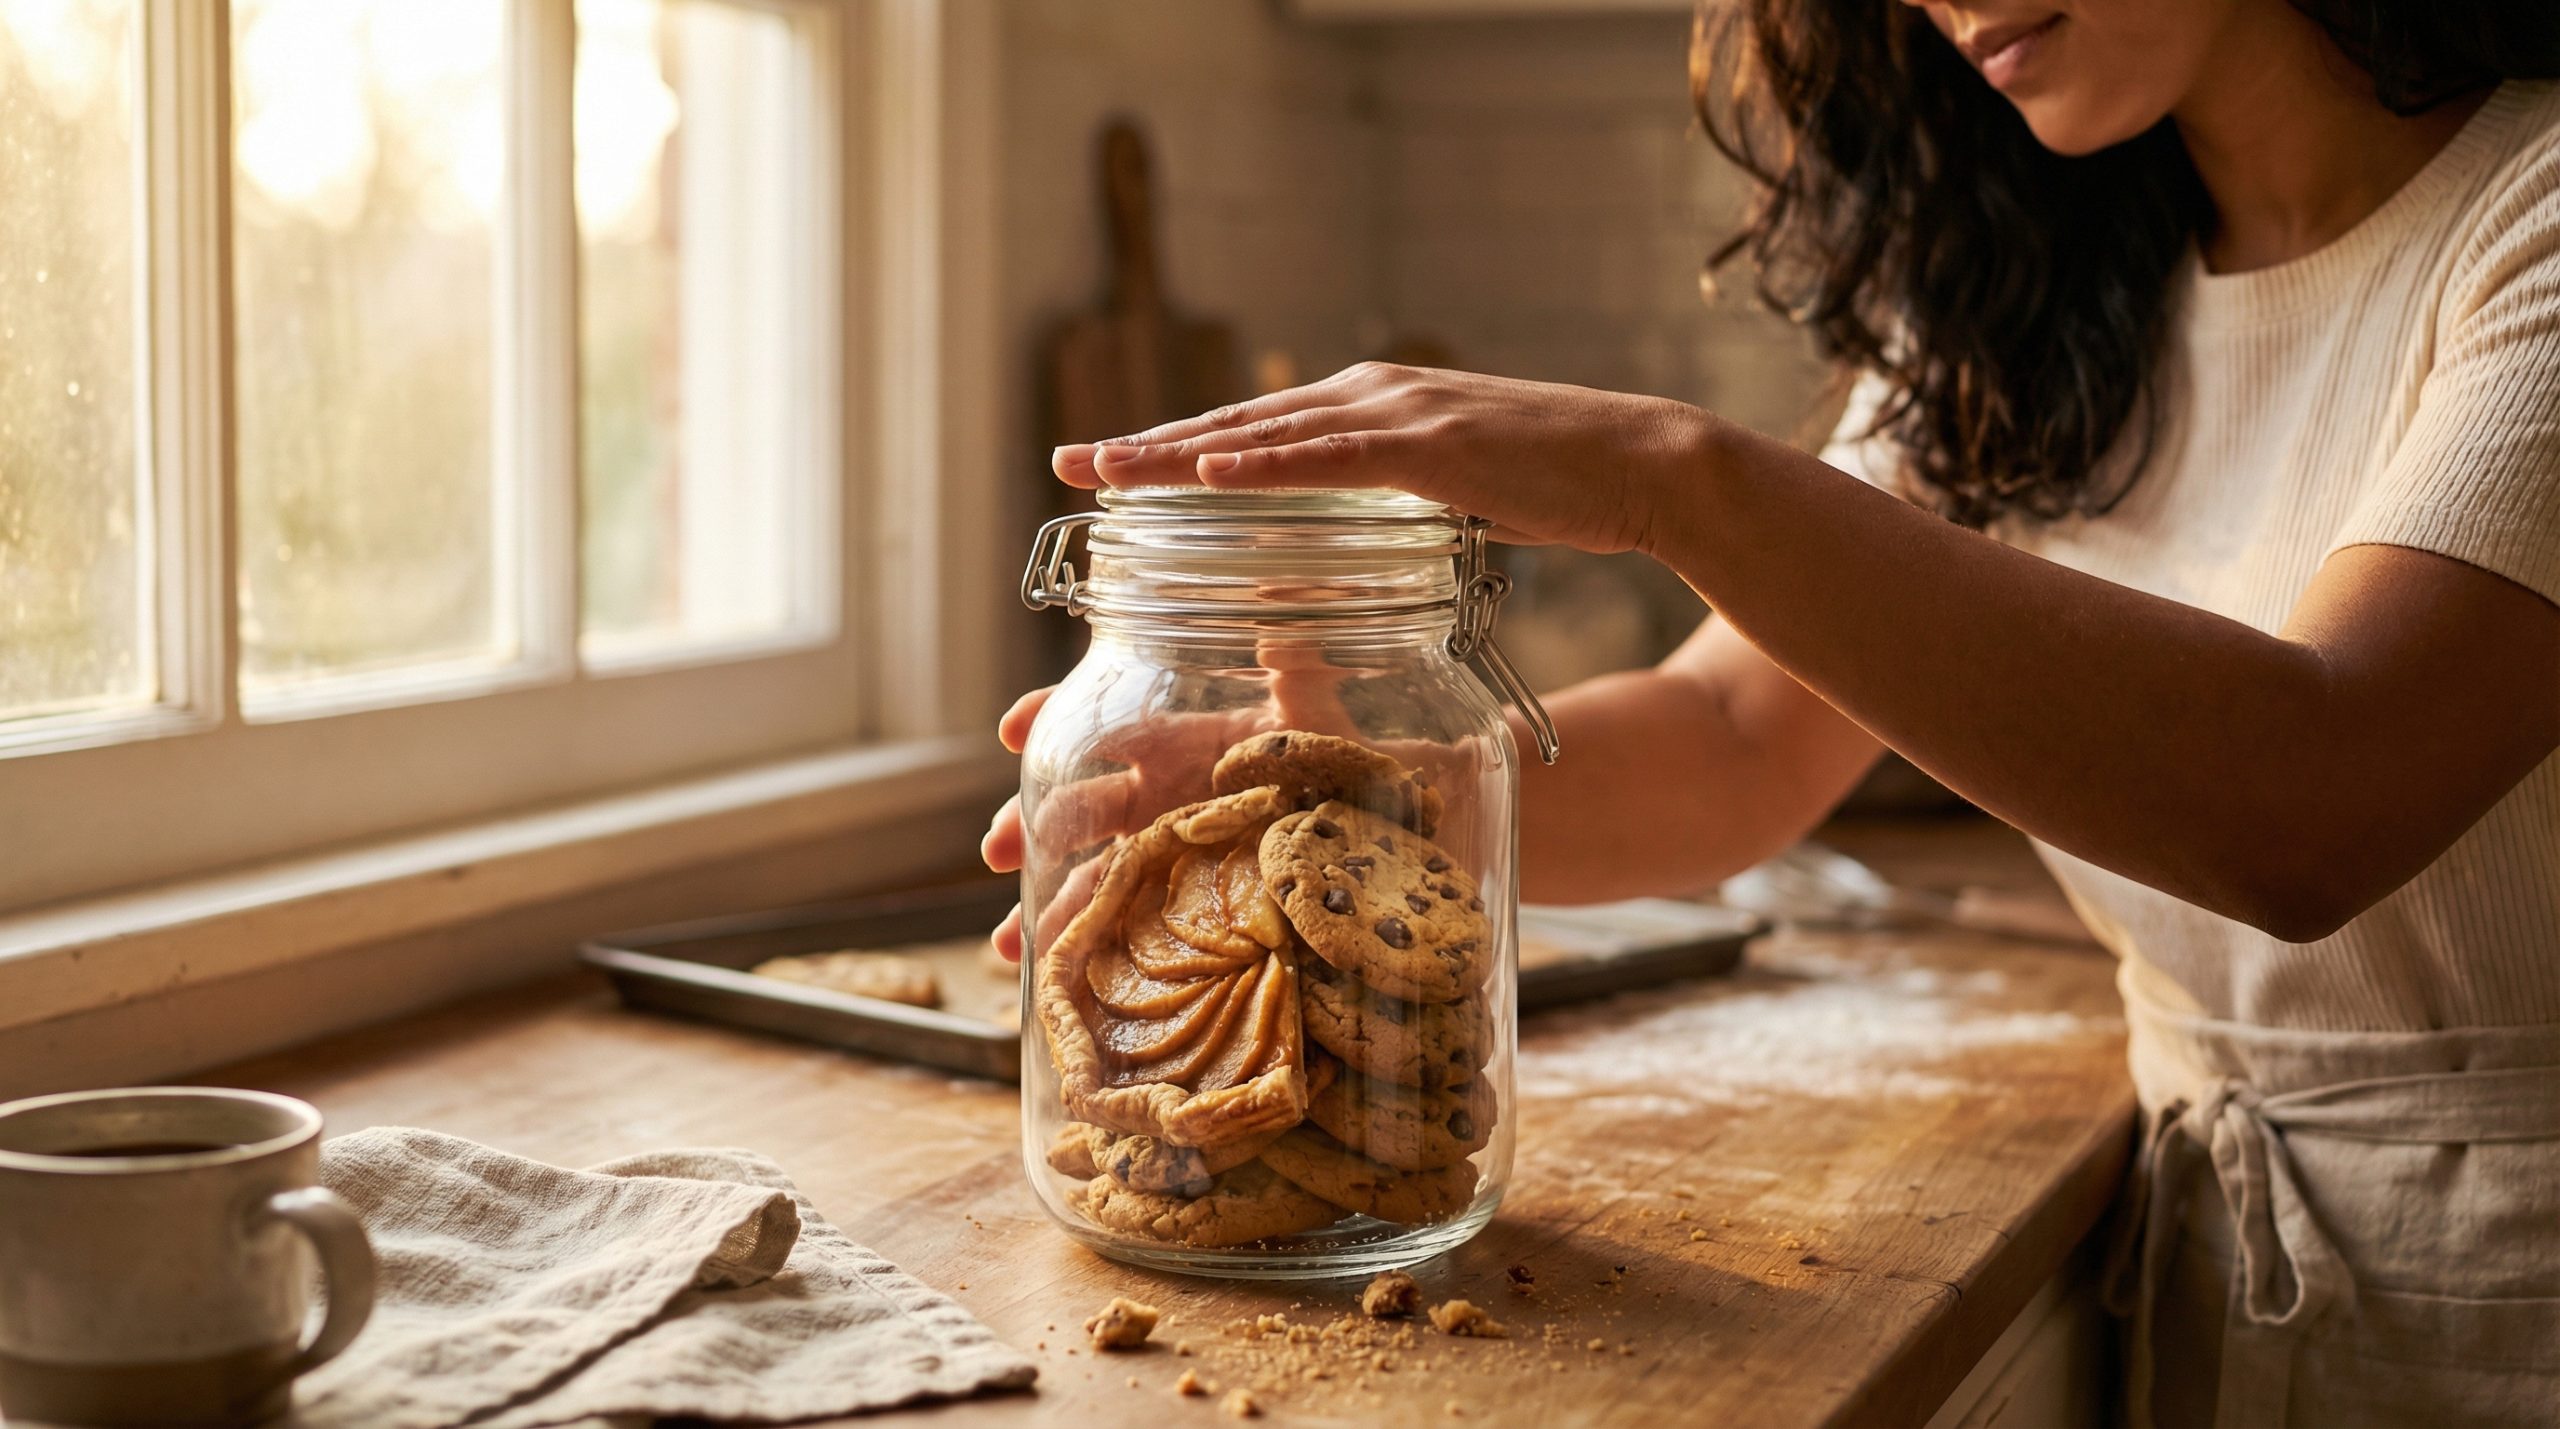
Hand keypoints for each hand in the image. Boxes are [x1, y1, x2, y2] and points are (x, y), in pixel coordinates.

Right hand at [981, 643, 1384, 961]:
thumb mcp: (1319, 716)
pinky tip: (1041, 969)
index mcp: (1184, 740)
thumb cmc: (1342, 764)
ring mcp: (1166, 853)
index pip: (1107, 721)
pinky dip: (1077, 943)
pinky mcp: (1176, 903)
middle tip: (999, 846)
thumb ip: (1298, 668)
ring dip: (1042, 903)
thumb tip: (1282, 612)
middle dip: (1033, 823)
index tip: (1013, 729)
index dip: (1054, 714)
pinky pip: (1119, 922)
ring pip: (1089, 875)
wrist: (1382, 828)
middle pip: (1081, 806)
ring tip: (1006, 941)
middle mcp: (1162, 795)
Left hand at [1051, 362, 1714, 556]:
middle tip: (1067, 462)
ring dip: (1180, 453)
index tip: (1105, 470)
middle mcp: (1369, 399)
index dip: (1175, 452)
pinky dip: (1265, 462)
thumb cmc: (1553, 487)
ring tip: (1107, 470)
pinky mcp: (1430, 447)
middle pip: (1237, 426)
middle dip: (1149, 448)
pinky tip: (1210, 469)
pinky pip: (1330, 458)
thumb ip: (1394, 513)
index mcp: (1368, 412)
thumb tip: (1356, 554)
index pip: (1253, 434)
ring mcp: (1397, 417)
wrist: (1641, 464)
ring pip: (1264, 435)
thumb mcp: (1448, 501)